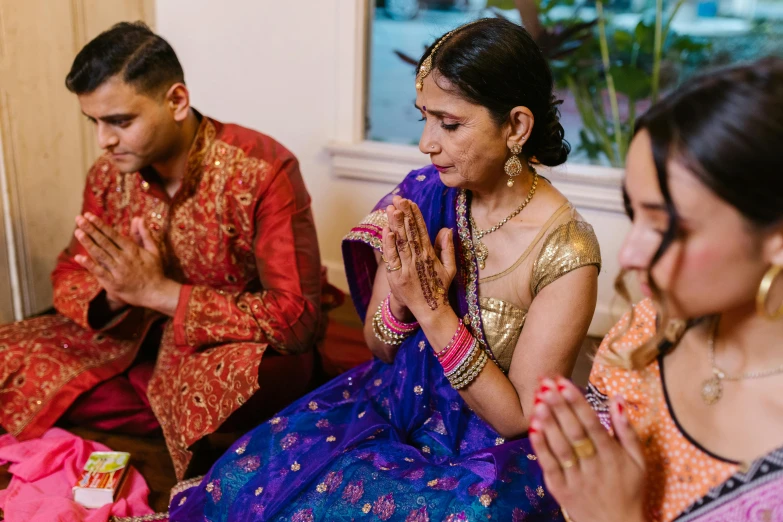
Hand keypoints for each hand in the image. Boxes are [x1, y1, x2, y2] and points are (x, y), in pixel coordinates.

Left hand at [73, 213, 180, 313]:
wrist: (156, 293)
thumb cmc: (154, 271)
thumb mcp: (154, 250)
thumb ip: (144, 234)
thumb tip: (139, 218)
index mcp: (133, 250)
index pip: (113, 235)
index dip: (100, 225)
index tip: (89, 216)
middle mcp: (124, 259)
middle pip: (104, 242)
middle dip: (91, 230)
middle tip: (79, 219)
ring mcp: (118, 271)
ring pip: (100, 255)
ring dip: (88, 243)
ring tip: (78, 232)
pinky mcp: (113, 283)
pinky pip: (99, 272)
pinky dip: (89, 265)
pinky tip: (79, 257)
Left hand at [381, 197, 456, 321]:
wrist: (430, 311)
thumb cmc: (438, 288)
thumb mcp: (449, 268)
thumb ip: (447, 248)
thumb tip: (447, 229)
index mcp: (429, 255)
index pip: (421, 231)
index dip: (415, 215)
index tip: (410, 201)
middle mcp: (418, 259)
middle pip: (410, 233)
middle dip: (404, 215)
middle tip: (399, 199)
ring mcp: (407, 268)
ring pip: (400, 243)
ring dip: (396, 225)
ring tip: (391, 209)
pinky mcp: (396, 277)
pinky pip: (391, 258)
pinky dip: (388, 245)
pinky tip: (387, 231)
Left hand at [529, 377, 646, 521]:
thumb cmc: (630, 491)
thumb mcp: (639, 461)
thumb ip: (627, 430)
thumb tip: (617, 399)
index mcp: (612, 456)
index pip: (592, 424)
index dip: (577, 403)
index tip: (565, 383)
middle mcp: (593, 466)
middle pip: (574, 432)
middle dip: (559, 406)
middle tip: (545, 385)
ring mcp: (576, 479)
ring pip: (560, 448)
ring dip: (548, 424)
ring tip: (538, 402)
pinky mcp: (561, 490)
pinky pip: (549, 467)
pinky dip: (541, 447)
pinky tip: (533, 428)